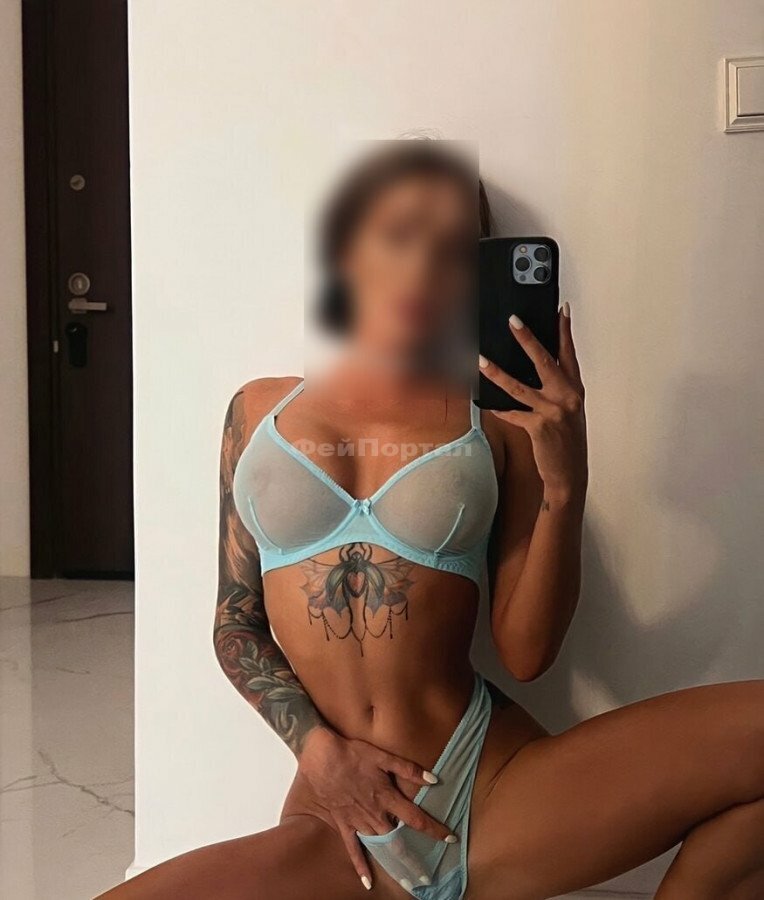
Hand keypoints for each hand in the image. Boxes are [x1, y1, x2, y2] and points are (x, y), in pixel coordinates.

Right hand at [299, 727, 454, 889]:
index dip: (434, 829)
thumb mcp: (382, 756)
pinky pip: (352, 849)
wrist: (322, 757)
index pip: (416, 818)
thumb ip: (408, 769)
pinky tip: (367, 881)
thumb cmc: (353, 753)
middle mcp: (375, 814)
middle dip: (414, 856)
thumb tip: (433, 779)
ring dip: (393, 861)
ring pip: (380, 845)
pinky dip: (360, 865)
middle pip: (399, 839)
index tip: (451, 838)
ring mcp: (359, 821)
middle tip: (427, 873)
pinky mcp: (344, 825)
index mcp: (387, 797)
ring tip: (407, 876)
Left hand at [479, 305, 586, 502]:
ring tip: (481, 360)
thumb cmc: (567, 442)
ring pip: (519, 386)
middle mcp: (566, 396)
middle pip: (544, 360)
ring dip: (497, 372)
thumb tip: (535, 371)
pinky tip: (485, 403)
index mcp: (575, 390)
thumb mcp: (569, 412)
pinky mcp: (538, 426)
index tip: (560, 309)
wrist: (570, 474)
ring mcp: (552, 411)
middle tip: (514, 321)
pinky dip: (499, 409)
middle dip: (527, 338)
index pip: (569, 353)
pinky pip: (512, 413)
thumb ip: (556, 391)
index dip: (564, 330)